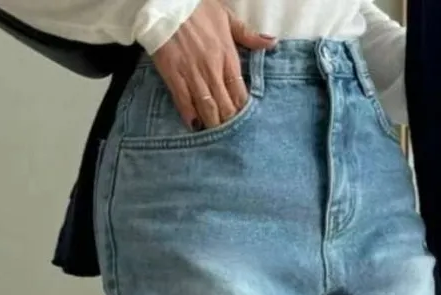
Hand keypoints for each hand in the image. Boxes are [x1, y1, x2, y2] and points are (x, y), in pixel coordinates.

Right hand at [151, 0, 274, 130]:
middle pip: (224, 103)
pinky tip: (194, 126)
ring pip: (206, 106)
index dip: (242, 108)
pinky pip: (183, 101)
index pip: (238, 89)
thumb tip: (272, 43)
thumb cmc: (197, 8)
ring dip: (212, 123)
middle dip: (228, 121)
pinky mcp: (173, 75)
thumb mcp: (227, 17)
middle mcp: (211, 67)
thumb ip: (249, 35)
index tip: (245, 121)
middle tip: (232, 136)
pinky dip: (190, 115)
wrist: (167, 3)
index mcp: (226, 54)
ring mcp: (192, 73)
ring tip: (216, 136)